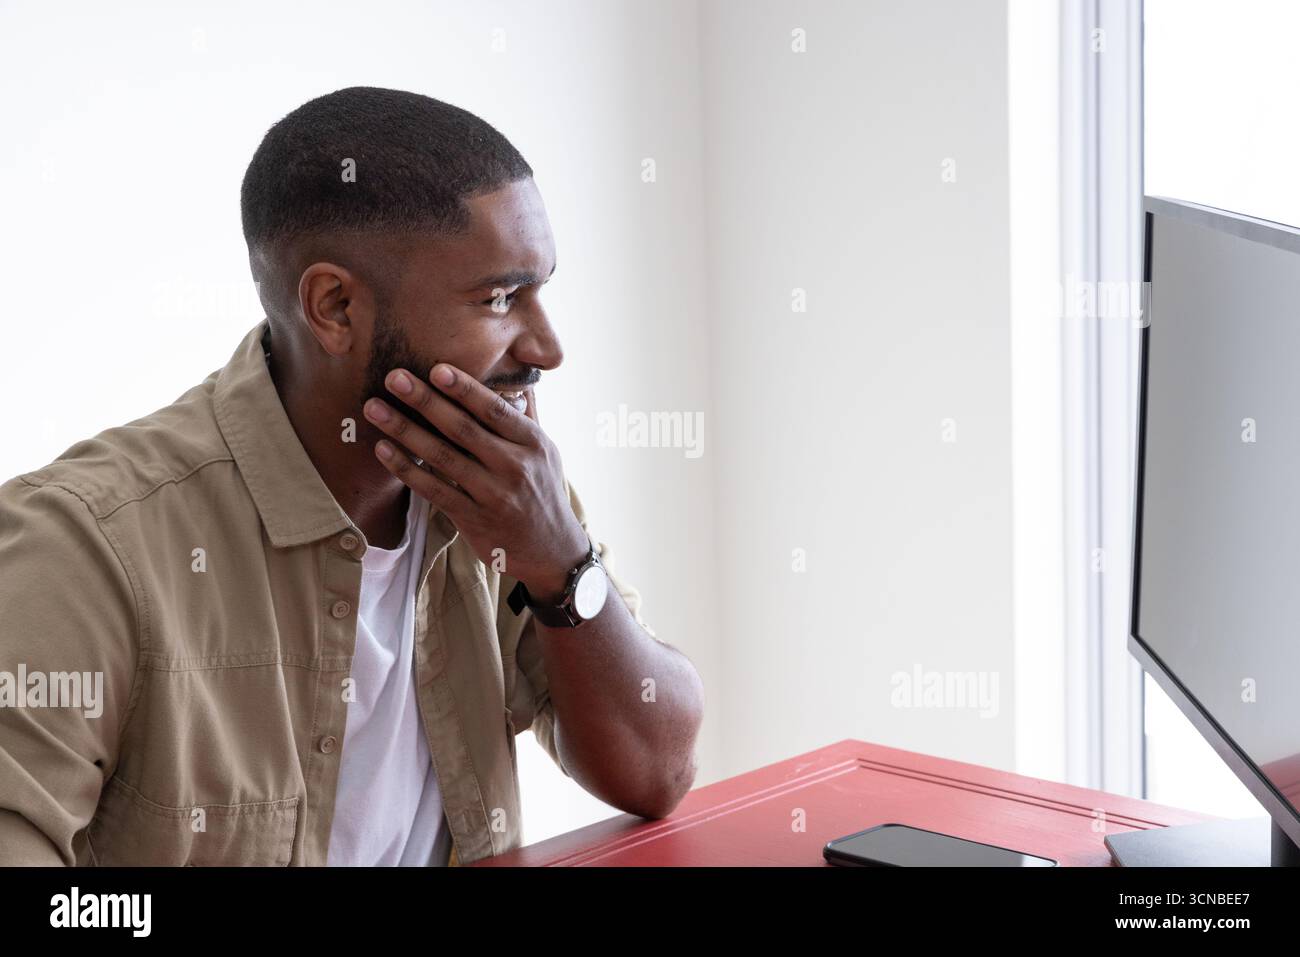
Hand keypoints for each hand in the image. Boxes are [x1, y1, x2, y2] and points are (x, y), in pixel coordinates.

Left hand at [362, 363, 589, 602]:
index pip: (494, 410)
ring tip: (374, 408)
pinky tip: (384, 450)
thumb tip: (516, 377)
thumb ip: (526, 417)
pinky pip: (433, 490)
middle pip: (462, 428)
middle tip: (393, 377)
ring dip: (404, 430)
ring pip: (442, 457)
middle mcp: (514, 467)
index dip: (464, 388)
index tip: (436, 369)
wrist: (552, 551)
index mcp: (533, 443)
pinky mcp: (472, 519)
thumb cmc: (543, 492)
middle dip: (424, 400)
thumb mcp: (546, 452)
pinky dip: (406, 469)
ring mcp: (492, 495)